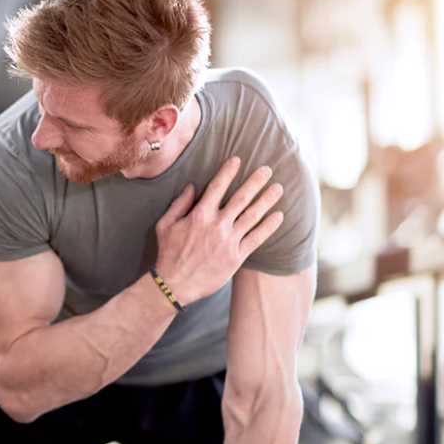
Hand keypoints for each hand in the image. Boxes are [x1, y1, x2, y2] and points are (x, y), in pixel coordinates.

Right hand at [153, 157, 284, 304]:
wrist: (175, 284)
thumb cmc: (168, 253)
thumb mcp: (165, 225)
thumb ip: (179, 204)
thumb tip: (192, 187)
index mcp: (199, 215)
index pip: (217, 187)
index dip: (228, 172)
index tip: (238, 160)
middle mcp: (217, 225)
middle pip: (241, 198)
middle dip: (255, 182)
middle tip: (267, 169)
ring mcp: (229, 241)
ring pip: (252, 216)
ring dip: (267, 200)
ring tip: (278, 188)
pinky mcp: (236, 257)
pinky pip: (256, 239)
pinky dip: (269, 227)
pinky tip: (279, 216)